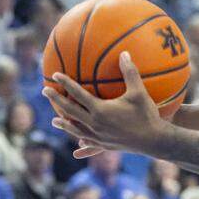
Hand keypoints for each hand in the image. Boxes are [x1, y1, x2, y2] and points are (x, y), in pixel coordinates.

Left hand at [44, 51, 167, 157]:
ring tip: (54, 121)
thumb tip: (124, 53)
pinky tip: (78, 145)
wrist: (154, 140)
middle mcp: (94, 124)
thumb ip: (130, 72)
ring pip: (75, 129)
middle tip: (45, 91)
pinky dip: (81, 143)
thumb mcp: (139, 92)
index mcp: (100, 110)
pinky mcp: (105, 145)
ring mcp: (98, 136)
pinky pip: (88, 143)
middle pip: (70, 111)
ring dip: (64, 124)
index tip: (55, 75)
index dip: (65, 84)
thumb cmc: (147, 115)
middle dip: (56, 100)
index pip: (77, 94)